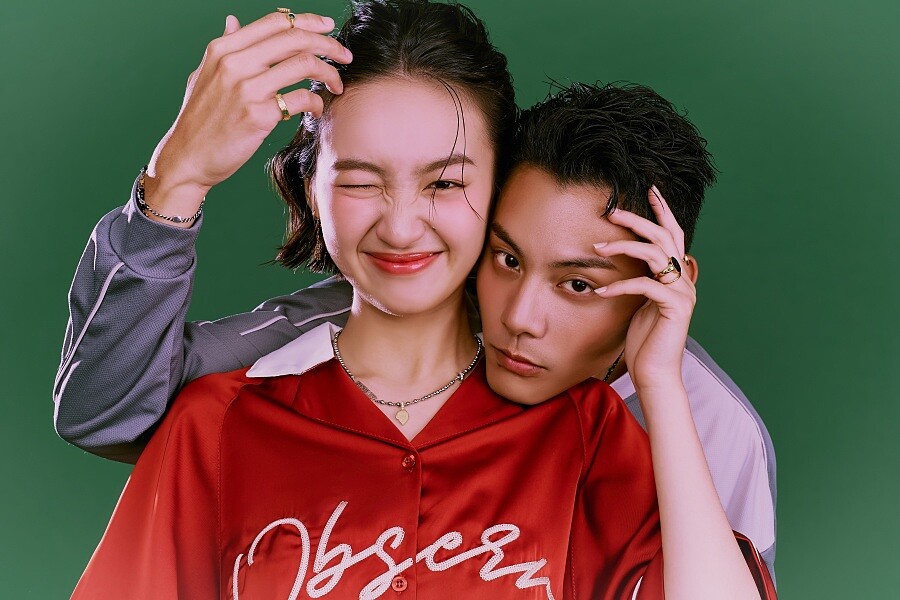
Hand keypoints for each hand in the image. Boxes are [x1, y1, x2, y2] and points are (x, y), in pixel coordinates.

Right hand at [144, 11, 351, 215]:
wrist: (187, 157)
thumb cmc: (199, 118)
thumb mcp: (204, 74)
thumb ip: (224, 47)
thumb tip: (232, 21)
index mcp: (223, 49)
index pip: (275, 22)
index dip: (308, 21)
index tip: (328, 27)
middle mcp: (235, 64)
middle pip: (295, 38)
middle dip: (328, 44)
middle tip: (344, 56)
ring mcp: (246, 89)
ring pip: (304, 65)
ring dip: (329, 73)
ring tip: (336, 85)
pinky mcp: (258, 116)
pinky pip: (301, 99)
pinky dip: (316, 103)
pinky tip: (316, 109)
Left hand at [594, 187, 694, 392]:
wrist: (655, 373)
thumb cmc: (644, 340)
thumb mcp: (639, 303)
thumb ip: (641, 280)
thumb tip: (627, 261)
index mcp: (676, 275)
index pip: (673, 234)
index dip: (663, 210)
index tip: (650, 189)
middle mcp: (683, 279)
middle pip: (663, 236)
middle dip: (638, 219)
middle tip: (611, 212)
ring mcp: (682, 292)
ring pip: (655, 254)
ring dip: (624, 247)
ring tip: (598, 248)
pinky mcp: (675, 307)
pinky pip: (644, 286)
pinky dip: (619, 286)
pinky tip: (600, 291)